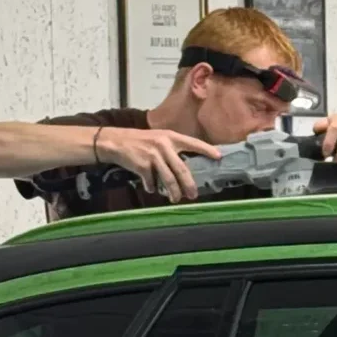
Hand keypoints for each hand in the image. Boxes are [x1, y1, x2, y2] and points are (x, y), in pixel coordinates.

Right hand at [98, 128, 221, 202]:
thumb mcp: (159, 139)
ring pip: (169, 179)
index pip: (193, 143)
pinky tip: (151, 188)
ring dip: (173, 192)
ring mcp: (153, 155)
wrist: (117, 142)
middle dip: (189, 185)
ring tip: (175, 199)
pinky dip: (152, 187)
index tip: (219, 157)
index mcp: (171, 137)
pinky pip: (152, 182)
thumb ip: (173, 151)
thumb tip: (187, 171)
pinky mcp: (143, 165)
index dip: (206, 150)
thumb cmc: (141, 142)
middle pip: (182, 169)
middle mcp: (164, 145)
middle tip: (193, 195)